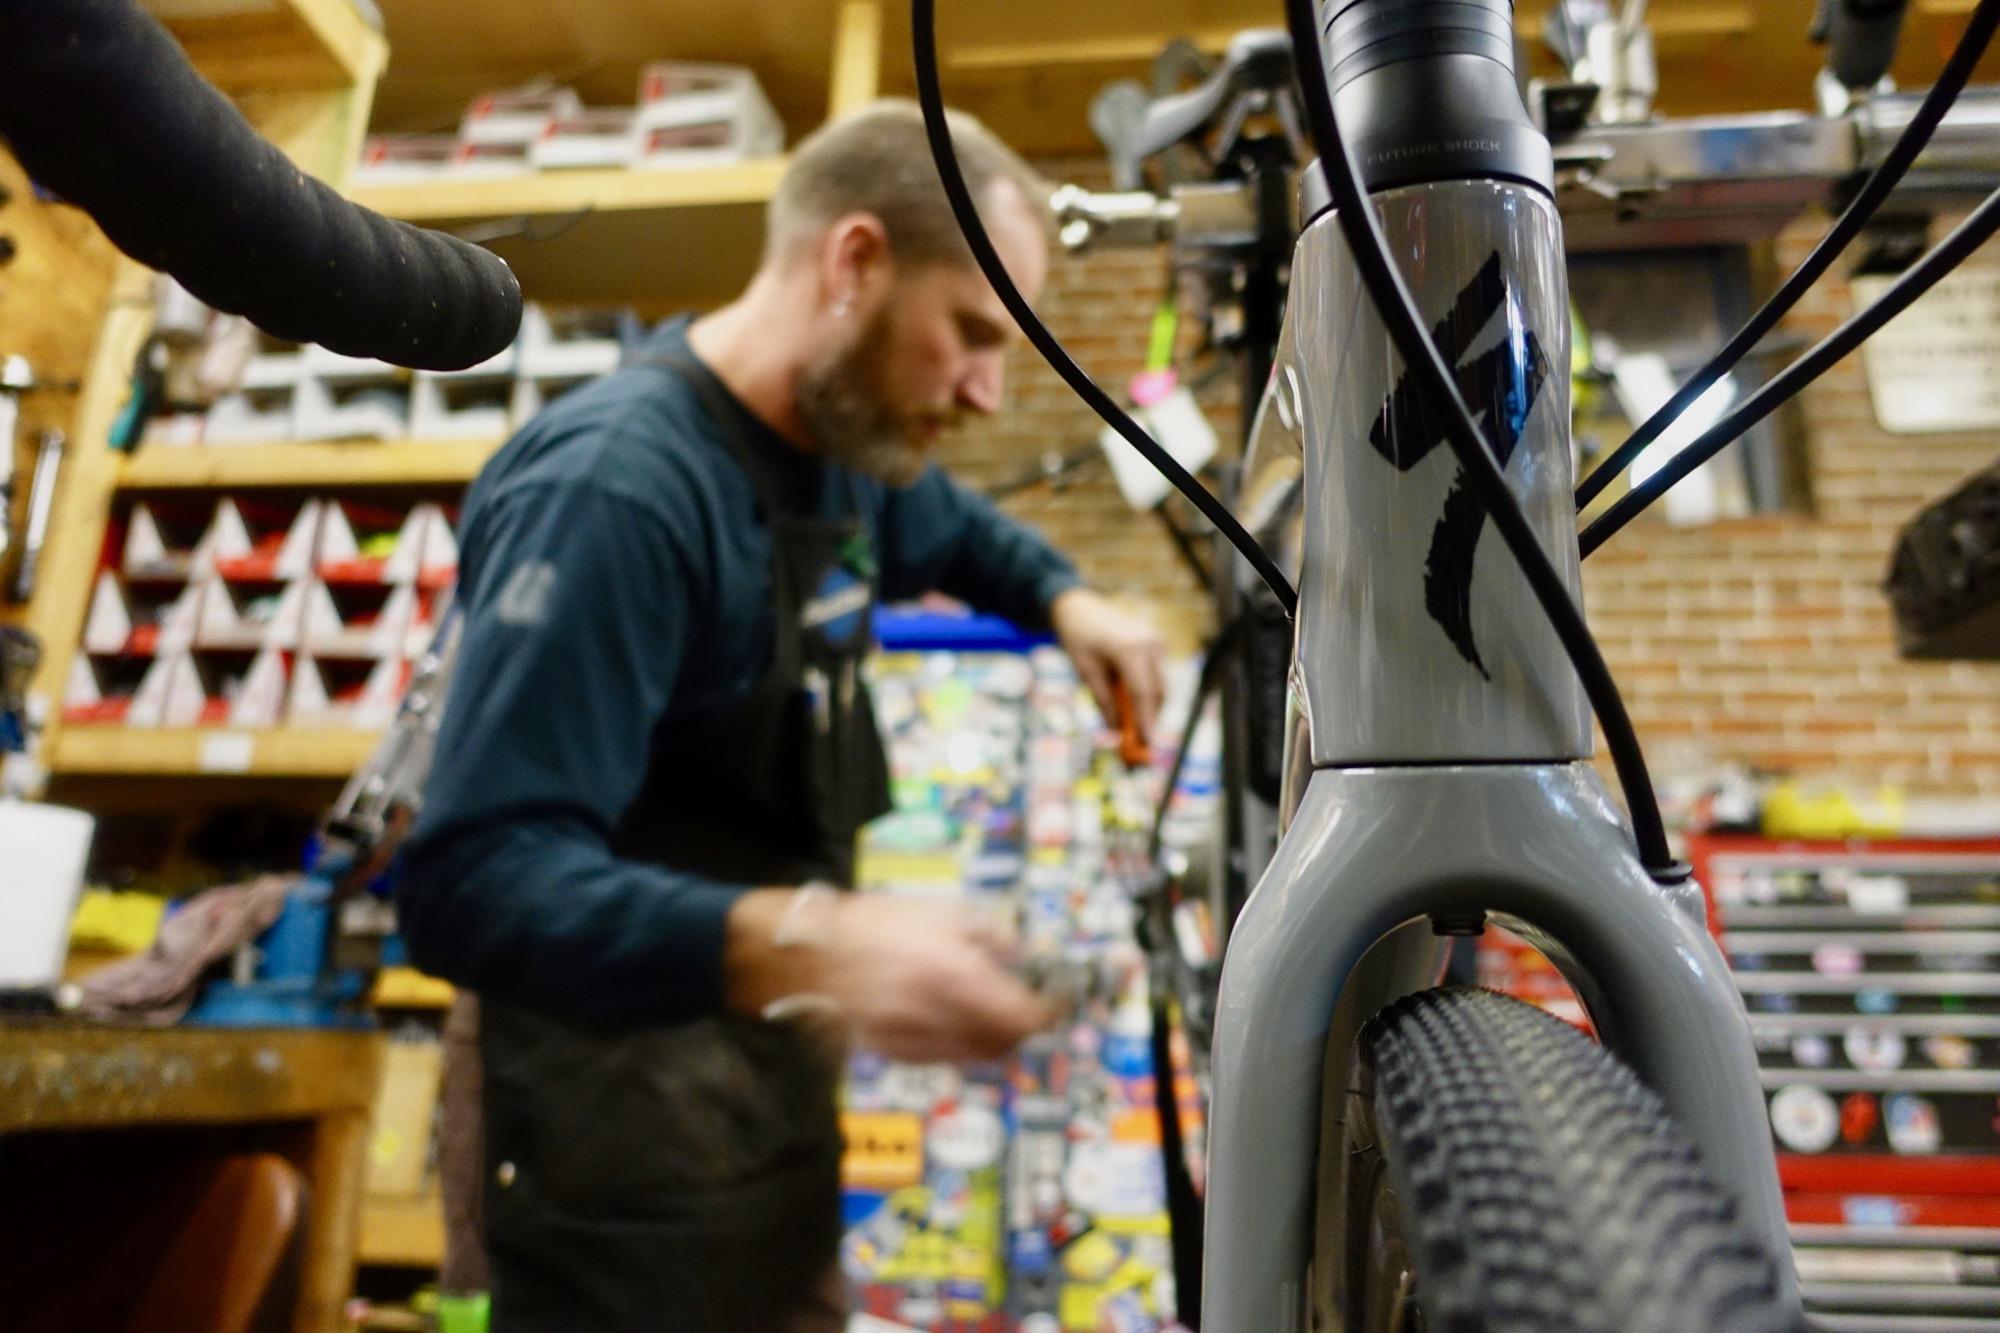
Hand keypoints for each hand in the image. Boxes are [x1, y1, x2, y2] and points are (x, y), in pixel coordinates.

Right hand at [724, 890, 1056, 1061]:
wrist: (812, 951)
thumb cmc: (879, 922)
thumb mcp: (944, 912)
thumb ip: (992, 937)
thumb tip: (1026, 957)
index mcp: (954, 975)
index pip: (1022, 1015)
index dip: (1048, 1014)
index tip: (1056, 1004)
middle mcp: (937, 1015)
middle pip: (1003, 1045)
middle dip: (1022, 1031)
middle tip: (1028, 1011)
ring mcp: (912, 1040)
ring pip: (975, 1058)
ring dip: (993, 1042)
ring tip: (993, 1016)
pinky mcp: (892, 1053)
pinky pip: (942, 1059)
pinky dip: (959, 1045)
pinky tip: (953, 1021)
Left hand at [1050, 587, 1168, 743]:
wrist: (1080, 606)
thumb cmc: (1078, 637)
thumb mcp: (1086, 671)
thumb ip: (1104, 702)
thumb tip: (1116, 732)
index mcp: (1130, 649)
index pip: (1144, 693)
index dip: (1147, 722)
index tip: (1147, 746)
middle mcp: (1150, 644)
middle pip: (1157, 693)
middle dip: (1149, 720)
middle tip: (1139, 746)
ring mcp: (1157, 642)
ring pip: (1160, 686)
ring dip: (1148, 708)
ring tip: (1133, 731)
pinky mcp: (1157, 644)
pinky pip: (1156, 675)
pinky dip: (1147, 693)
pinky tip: (1132, 706)